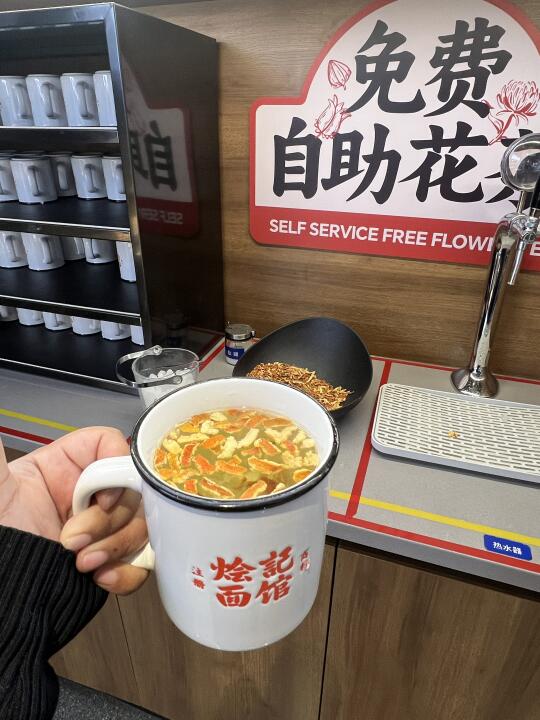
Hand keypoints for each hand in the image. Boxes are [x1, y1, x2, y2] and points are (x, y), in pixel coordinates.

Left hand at [0, 427, 147, 593]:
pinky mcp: (114, 559)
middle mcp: (88, 495)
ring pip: (142, 523)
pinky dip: (127, 571)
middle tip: (75, 539)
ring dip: (116, 546)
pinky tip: (100, 576)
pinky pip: (142, 561)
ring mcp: (104, 528)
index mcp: (65, 468)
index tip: (100, 497)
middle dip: (108, 520)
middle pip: (132, 487)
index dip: (115, 468)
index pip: (110, 446)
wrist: (2, 600)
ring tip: (83, 562)